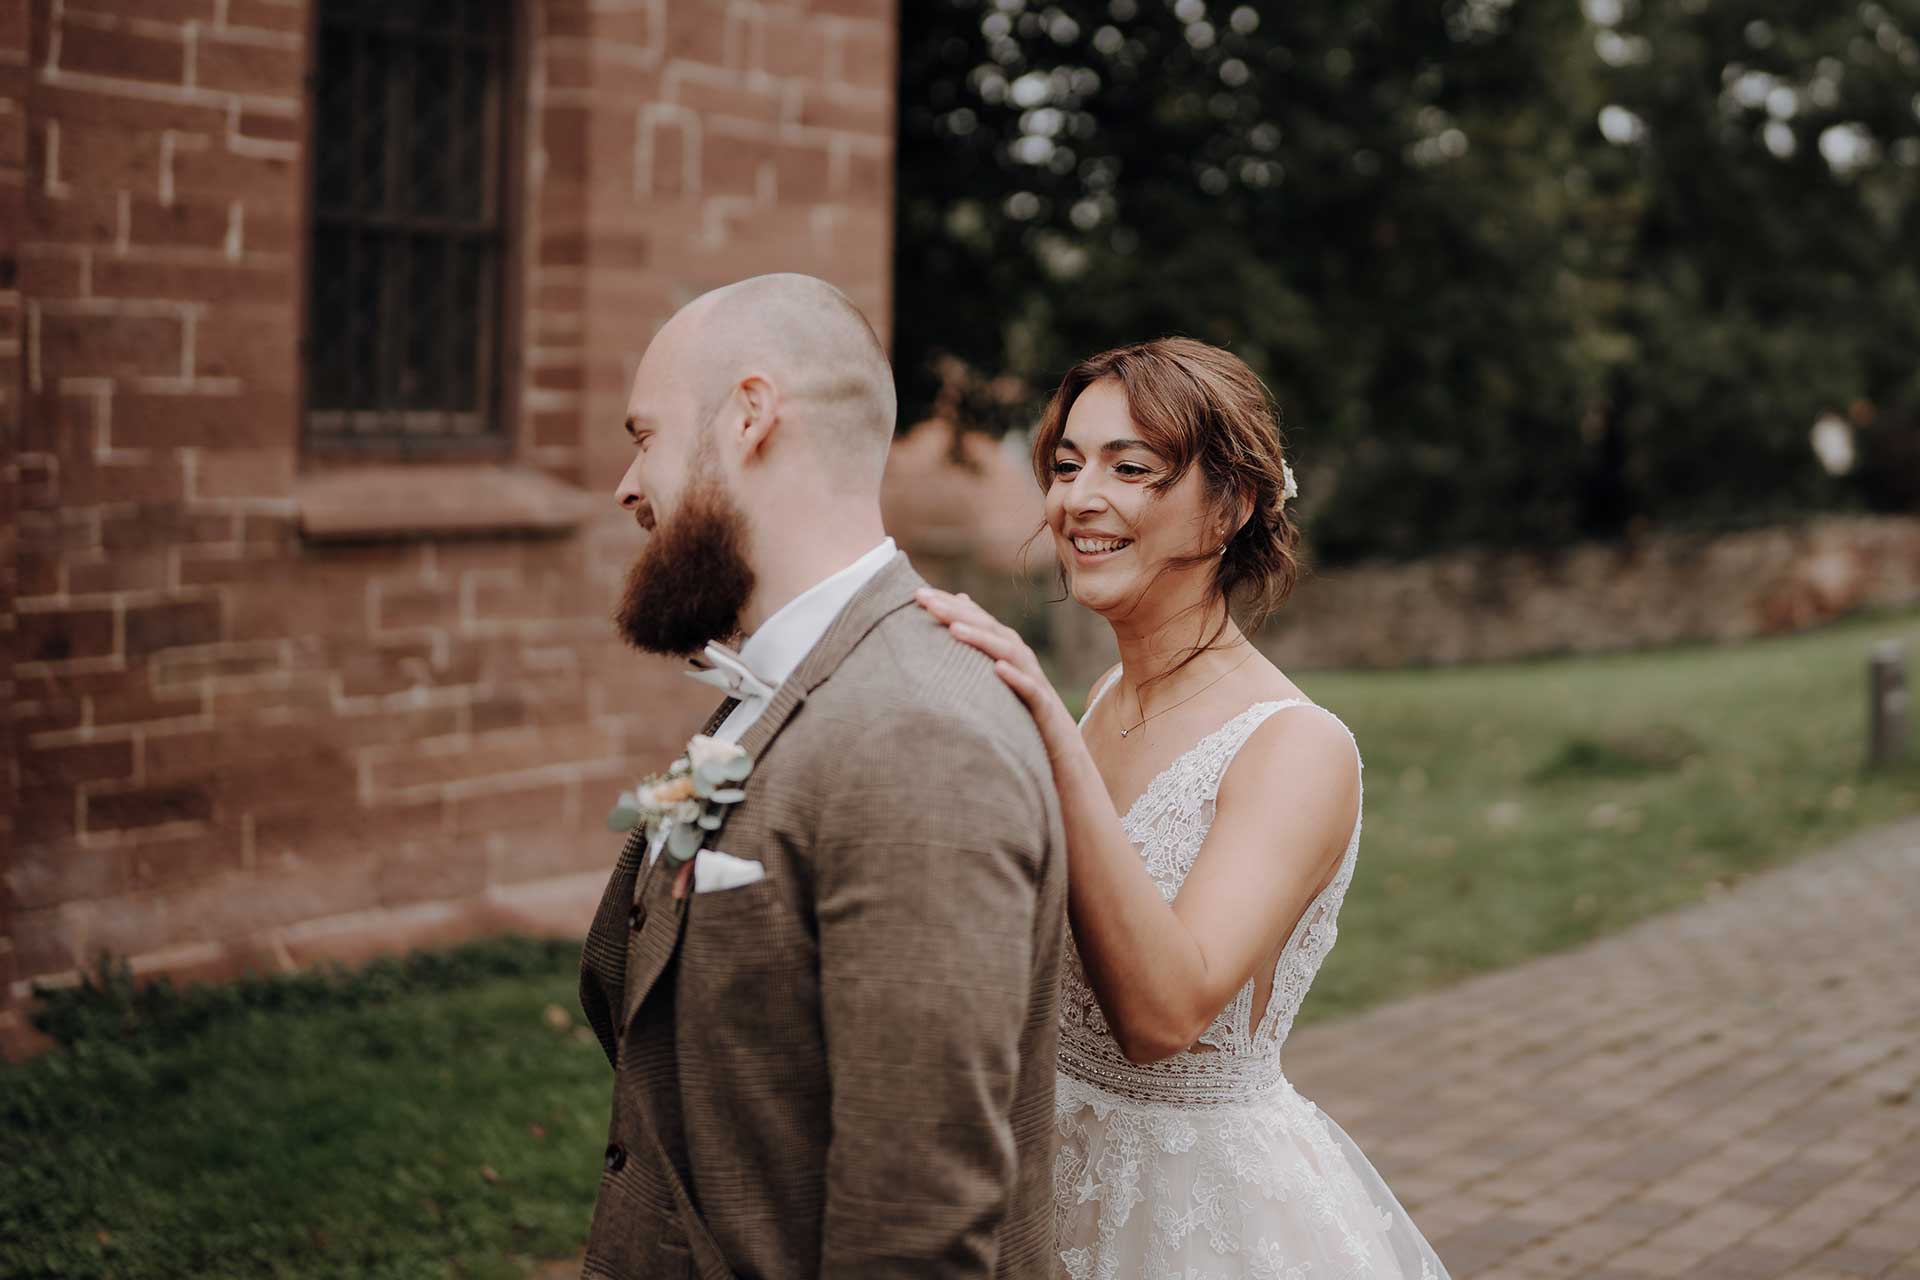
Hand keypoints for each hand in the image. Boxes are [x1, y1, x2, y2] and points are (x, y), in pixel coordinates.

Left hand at [914, 588, 1081, 762]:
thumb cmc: (1019, 699)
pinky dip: (1014, 677)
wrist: (1057, 737)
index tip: (916, 594)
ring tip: (953, 629)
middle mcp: (1017, 654)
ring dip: (981, 639)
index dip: (948, 603)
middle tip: (926, 601)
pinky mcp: (1041, 702)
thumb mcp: (995, 667)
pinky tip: (997, 669)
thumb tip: (959, 599)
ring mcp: (1030, 676)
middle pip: (986, 627)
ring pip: (1006, 652)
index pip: (974, 617)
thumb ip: (979, 635)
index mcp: (1003, 644)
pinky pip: (1028, 688)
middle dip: (956, 612)